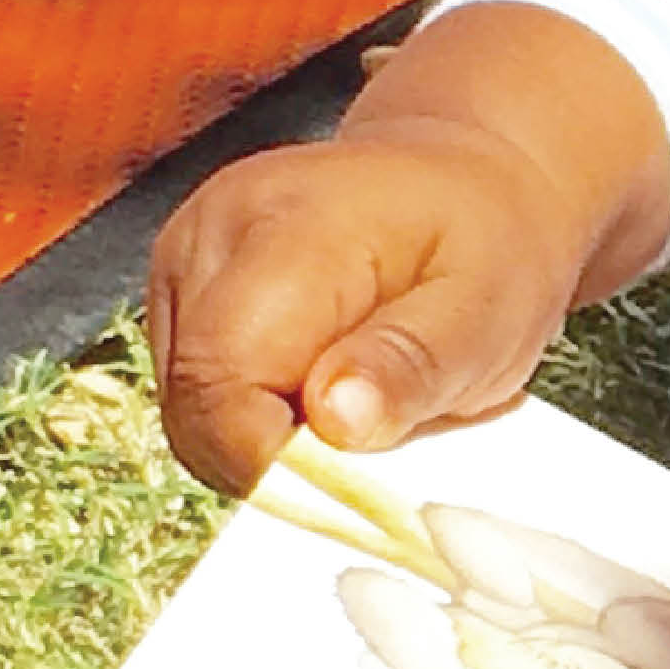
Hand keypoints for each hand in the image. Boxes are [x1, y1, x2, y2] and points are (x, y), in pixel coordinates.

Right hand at [142, 3, 667, 494]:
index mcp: (284, 230)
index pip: (220, 386)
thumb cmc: (485, 240)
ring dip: (273, 434)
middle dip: (282, 454)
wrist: (466, 180)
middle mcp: (211, 236)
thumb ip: (412, 364)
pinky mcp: (181, 295)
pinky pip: (201, 396)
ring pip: (192, 414)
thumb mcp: (487, 306)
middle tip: (377, 425)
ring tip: (361, 390)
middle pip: (197, 410)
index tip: (350, 488)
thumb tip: (334, 420)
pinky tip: (327, 377)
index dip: (274, 464)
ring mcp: (185, 262)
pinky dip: (262, 412)